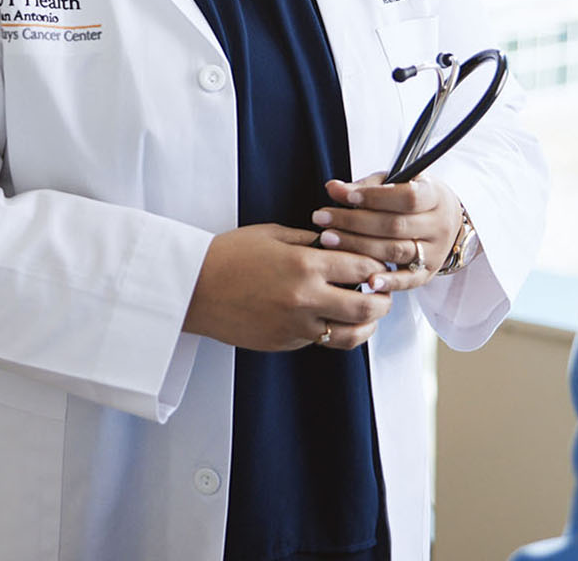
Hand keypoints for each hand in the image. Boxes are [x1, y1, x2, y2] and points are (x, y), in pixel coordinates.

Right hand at [183, 223, 391, 352]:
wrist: (194, 289)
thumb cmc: (229, 255)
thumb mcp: (271, 234)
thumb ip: (307, 240)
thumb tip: (335, 244)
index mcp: (305, 265)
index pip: (362, 268)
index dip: (376, 265)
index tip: (378, 264)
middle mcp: (306, 298)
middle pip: (367, 306)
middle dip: (383, 299)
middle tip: (383, 292)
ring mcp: (297, 325)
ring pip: (351, 334)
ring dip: (366, 324)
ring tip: (367, 313)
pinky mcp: (286, 342)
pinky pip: (322, 341)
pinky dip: (334, 331)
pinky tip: (333, 319)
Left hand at [311, 177, 463, 294]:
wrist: (445, 222)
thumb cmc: (411, 198)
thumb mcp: (395, 184)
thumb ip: (367, 186)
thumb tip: (334, 188)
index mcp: (434, 196)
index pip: (407, 197)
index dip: (375, 196)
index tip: (344, 195)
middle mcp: (438, 225)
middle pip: (395, 226)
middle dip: (354, 222)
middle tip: (322, 218)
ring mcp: (434, 252)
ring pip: (395, 251)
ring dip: (359, 247)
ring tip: (328, 239)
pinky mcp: (427, 274)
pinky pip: (407, 281)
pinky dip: (387, 282)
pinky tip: (366, 281)